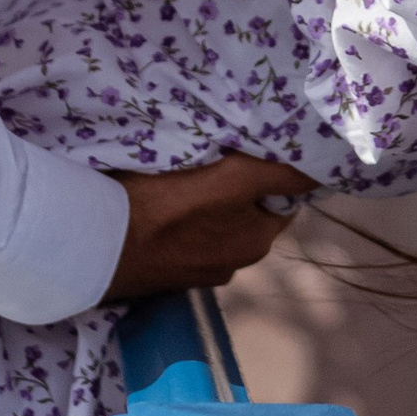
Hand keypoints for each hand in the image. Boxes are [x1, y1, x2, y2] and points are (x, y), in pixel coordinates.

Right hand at [101, 151, 307, 303]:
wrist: (92, 244)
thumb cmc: (166, 206)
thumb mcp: (236, 179)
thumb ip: (283, 172)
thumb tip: (324, 166)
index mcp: (256, 243)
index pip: (281, 194)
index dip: (271, 167)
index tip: (252, 144)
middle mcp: (233, 264)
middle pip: (246, 208)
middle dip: (236, 183)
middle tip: (214, 151)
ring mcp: (194, 271)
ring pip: (212, 220)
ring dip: (205, 200)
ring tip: (182, 173)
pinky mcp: (161, 271)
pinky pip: (181, 234)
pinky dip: (178, 219)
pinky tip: (159, 202)